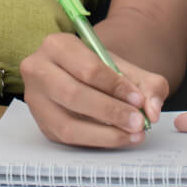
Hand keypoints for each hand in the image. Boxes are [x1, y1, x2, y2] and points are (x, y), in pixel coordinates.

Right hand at [19, 32, 167, 146]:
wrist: (77, 72)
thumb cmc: (99, 68)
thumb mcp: (124, 66)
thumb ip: (147, 83)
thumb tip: (151, 110)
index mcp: (57, 45)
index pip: (87, 68)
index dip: (116, 87)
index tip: (139, 100)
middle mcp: (38, 69)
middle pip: (73, 95)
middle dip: (110, 112)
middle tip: (138, 122)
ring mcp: (35, 99)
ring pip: (66, 124)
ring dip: (104, 134)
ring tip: (132, 134)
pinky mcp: (41, 123)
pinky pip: (67, 139)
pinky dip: (96, 141)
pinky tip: (117, 138)